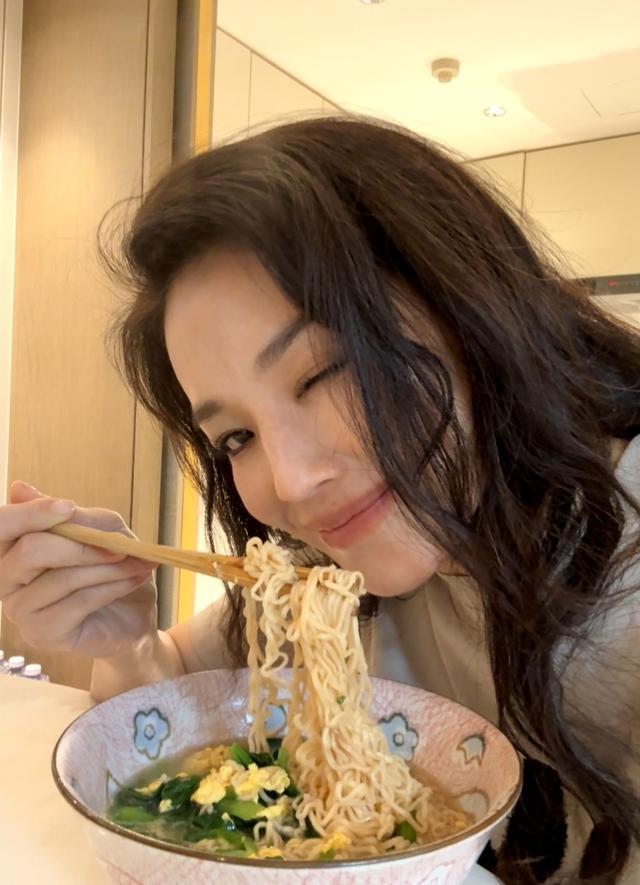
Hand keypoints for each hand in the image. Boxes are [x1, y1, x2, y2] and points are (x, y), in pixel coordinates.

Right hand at [0, 481, 157, 657]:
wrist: (134, 615)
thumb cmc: (112, 568)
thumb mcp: (102, 531)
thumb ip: (72, 516)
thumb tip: (20, 488)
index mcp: (13, 546)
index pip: (1, 525)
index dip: (29, 513)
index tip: (68, 507)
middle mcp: (7, 578)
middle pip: (29, 551)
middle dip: (81, 546)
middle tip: (120, 545)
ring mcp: (20, 610)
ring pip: (61, 578)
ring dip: (108, 567)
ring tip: (136, 563)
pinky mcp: (41, 634)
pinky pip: (77, 603)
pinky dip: (112, 587)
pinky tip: (133, 581)